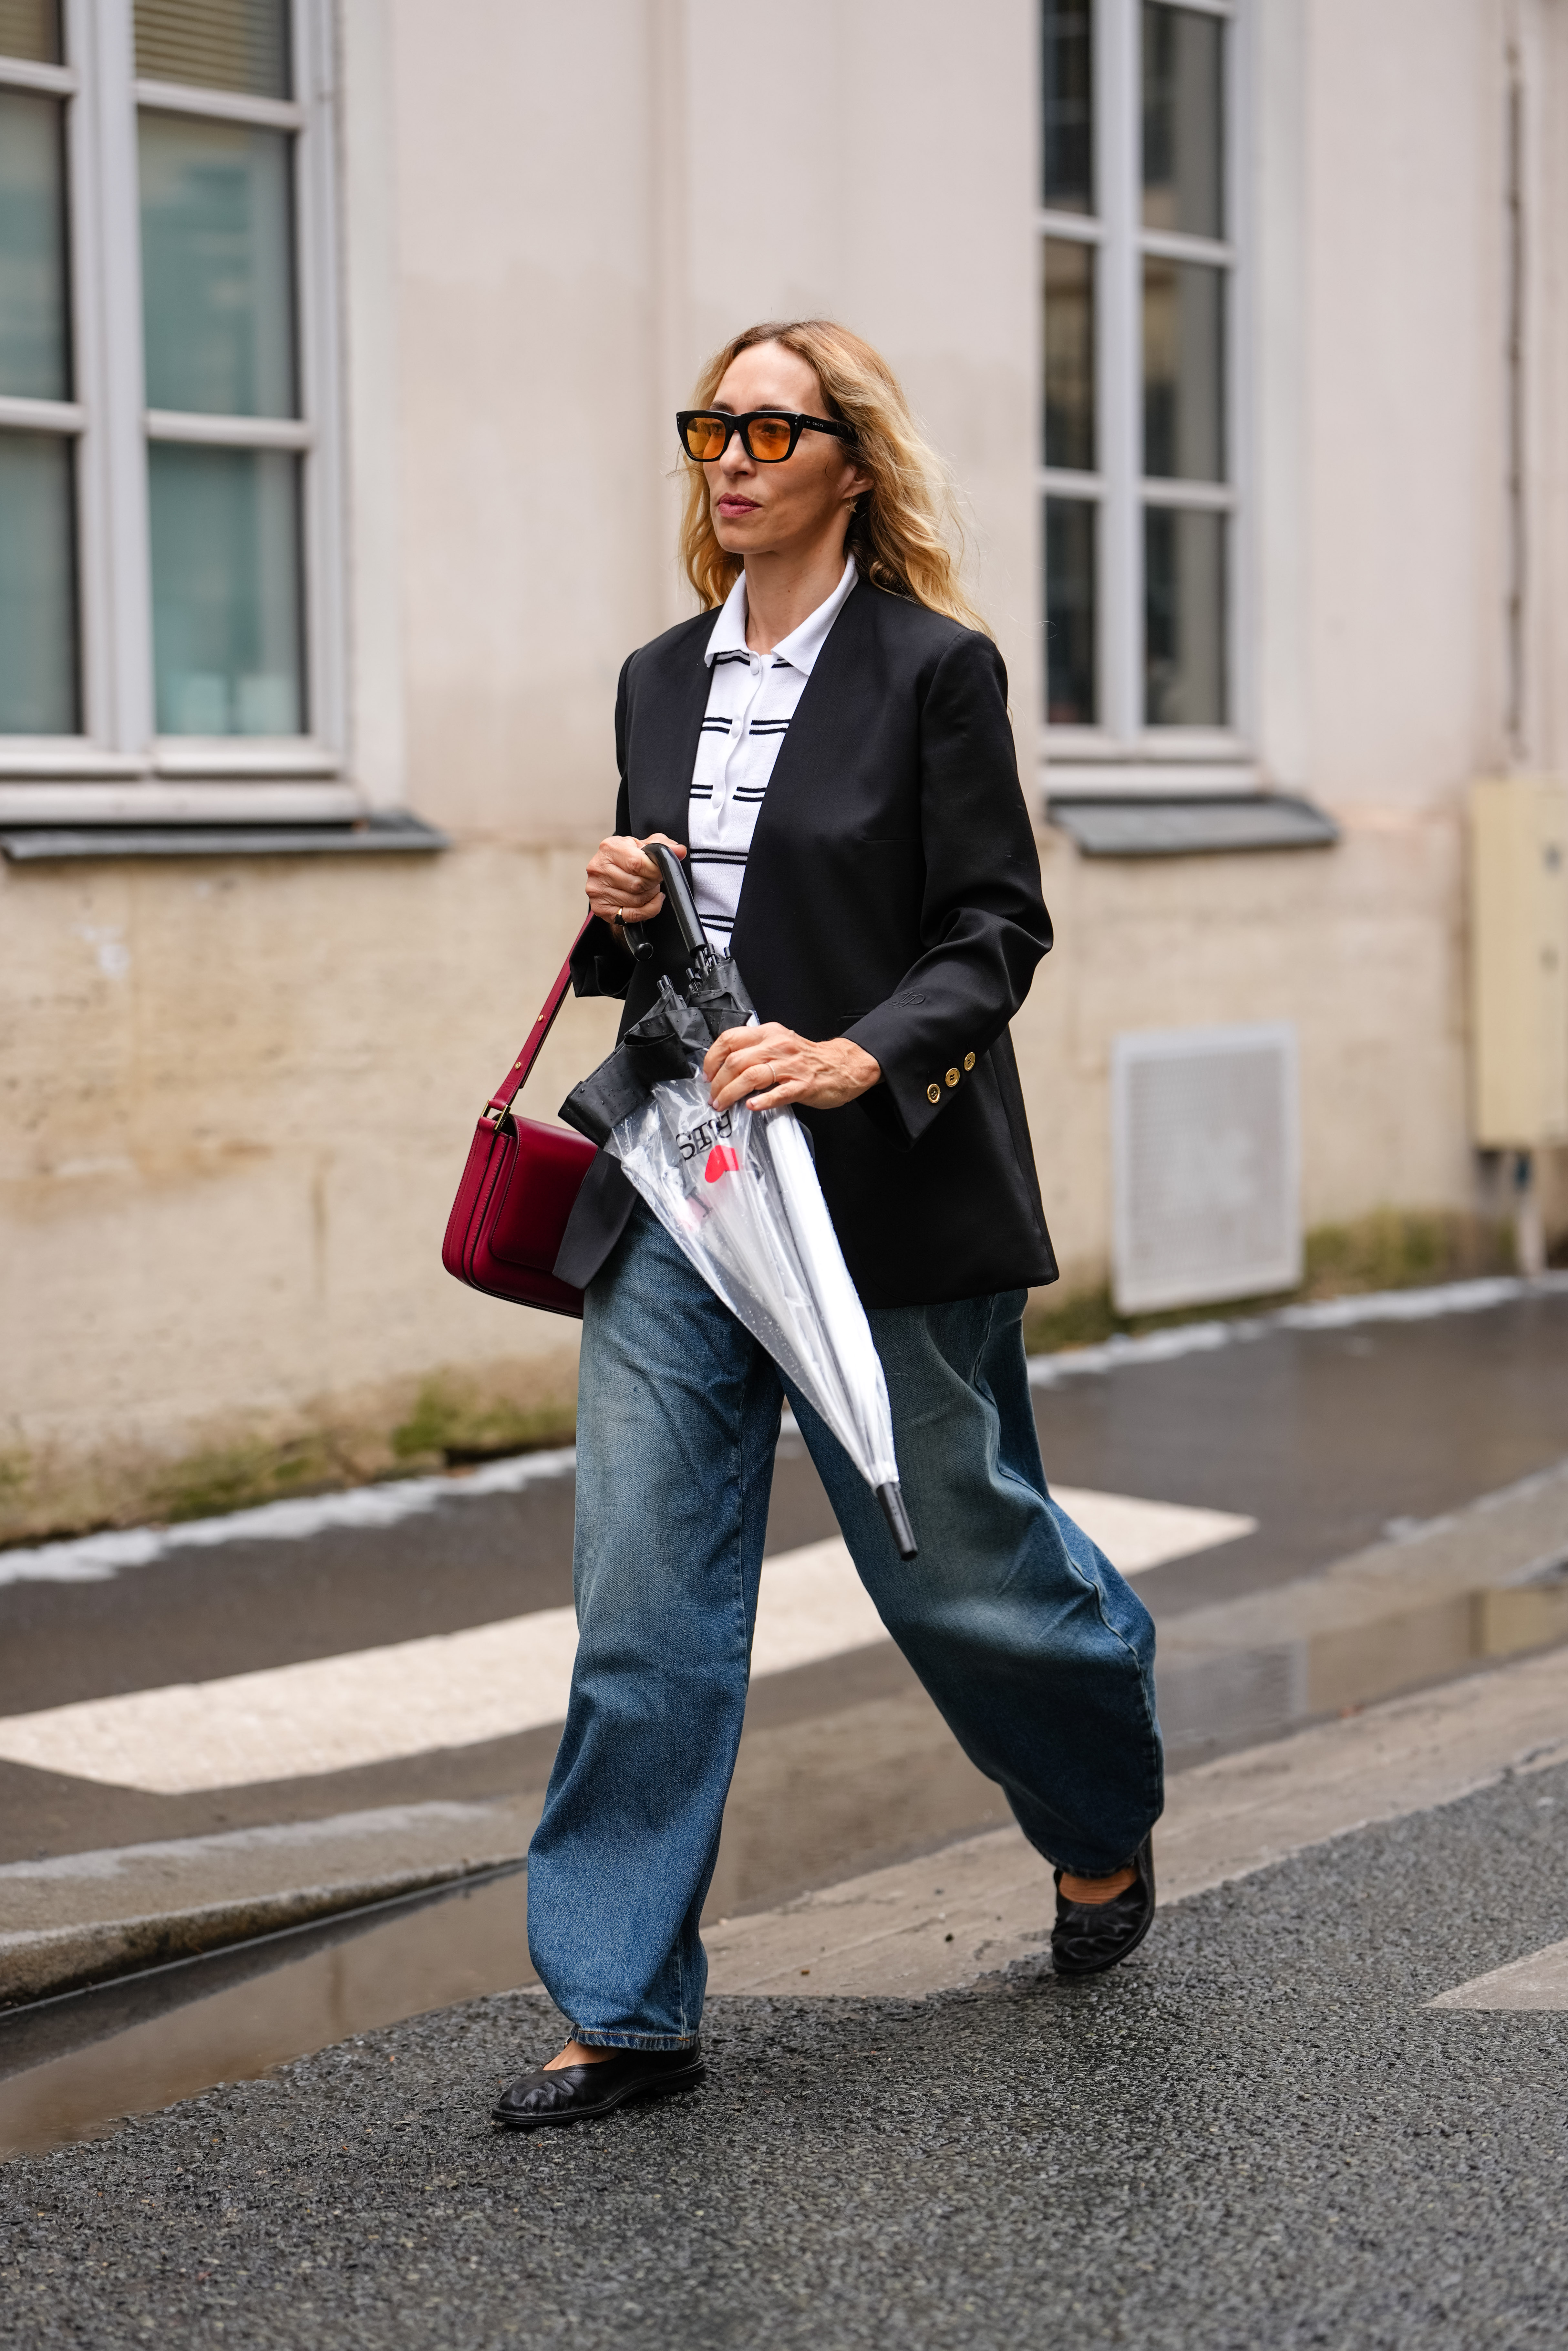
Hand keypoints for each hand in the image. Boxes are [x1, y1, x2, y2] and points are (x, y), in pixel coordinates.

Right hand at [585, 833, 685, 928]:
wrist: (609, 871)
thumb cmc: (627, 857)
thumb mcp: (644, 845)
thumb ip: (663, 845)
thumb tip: (679, 851)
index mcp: (610, 848)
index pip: (638, 864)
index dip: (656, 871)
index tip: (660, 870)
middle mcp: (599, 868)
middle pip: (638, 884)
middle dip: (653, 883)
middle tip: (655, 880)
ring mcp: (597, 889)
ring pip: (637, 900)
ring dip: (651, 896)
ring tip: (650, 888)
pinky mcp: (600, 907)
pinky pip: (632, 915)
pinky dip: (648, 910)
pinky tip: (652, 901)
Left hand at [704, 1021, 880, 1113]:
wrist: (842, 1065)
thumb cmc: (808, 1058)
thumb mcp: (778, 1043)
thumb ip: (754, 1051)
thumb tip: (725, 1067)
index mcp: (768, 1034)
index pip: (730, 1039)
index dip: (712, 1059)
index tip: (707, 1074)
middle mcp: (777, 1046)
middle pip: (736, 1061)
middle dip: (718, 1083)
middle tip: (714, 1097)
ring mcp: (790, 1065)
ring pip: (751, 1076)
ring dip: (731, 1093)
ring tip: (724, 1105)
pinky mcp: (802, 1084)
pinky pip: (778, 1093)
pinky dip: (762, 1101)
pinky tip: (752, 1106)